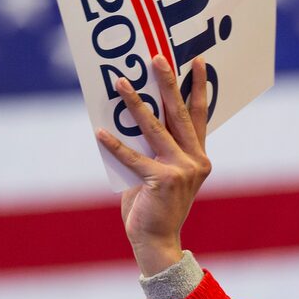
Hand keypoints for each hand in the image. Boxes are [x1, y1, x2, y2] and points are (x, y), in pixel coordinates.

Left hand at [97, 55, 210, 276]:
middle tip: (157, 57)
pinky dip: (114, 146)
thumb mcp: (159, 172)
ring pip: (156, 128)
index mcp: (199, 157)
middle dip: (168, 82)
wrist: (156, 241)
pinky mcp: (162, 181)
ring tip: (121, 82)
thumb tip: (130, 118)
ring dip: (136, 103)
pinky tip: (99, 132)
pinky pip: (133, 158)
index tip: (196, 62)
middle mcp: (195, 161)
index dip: (198, 87)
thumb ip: (153, 149)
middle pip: (179, 113)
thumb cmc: (154, 206)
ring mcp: (181, 171)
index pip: (198, 115)